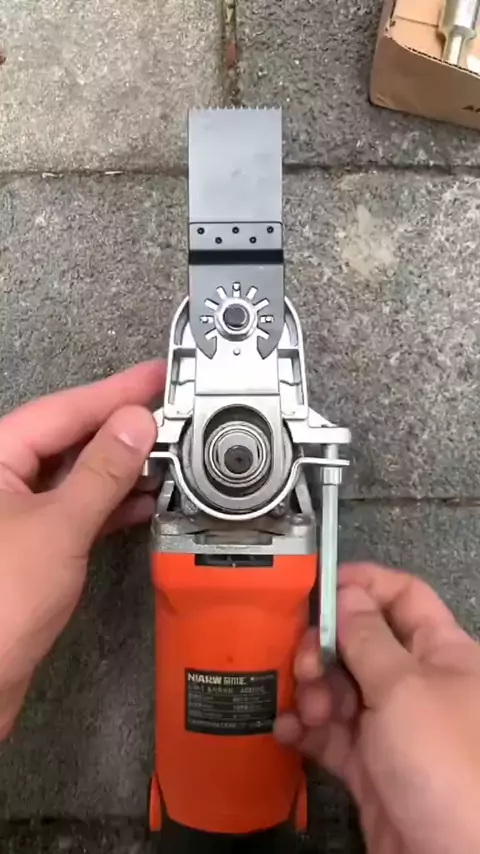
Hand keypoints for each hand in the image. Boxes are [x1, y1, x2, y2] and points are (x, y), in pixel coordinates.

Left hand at [0, 361, 164, 739]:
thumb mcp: (59, 526)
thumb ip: (102, 472)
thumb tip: (136, 423)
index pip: (63, 411)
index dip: (114, 392)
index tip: (155, 376)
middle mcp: (3, 480)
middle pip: (70, 438)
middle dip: (122, 428)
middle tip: (171, 412)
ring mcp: (18, 515)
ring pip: (77, 475)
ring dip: (122, 467)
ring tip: (169, 454)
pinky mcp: (33, 548)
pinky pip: (79, 511)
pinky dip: (113, 505)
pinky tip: (145, 501)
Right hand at [275, 563, 479, 853]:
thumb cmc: (444, 765)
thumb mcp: (403, 689)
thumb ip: (367, 638)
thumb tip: (346, 593)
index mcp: (443, 654)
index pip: (404, 597)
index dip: (363, 584)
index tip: (320, 586)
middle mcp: (418, 684)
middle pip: (361, 642)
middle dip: (325, 647)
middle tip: (306, 663)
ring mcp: (392, 725)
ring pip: (340, 687)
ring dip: (313, 690)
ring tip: (308, 709)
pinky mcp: (369, 764)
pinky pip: (330, 733)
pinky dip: (306, 728)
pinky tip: (288, 730)